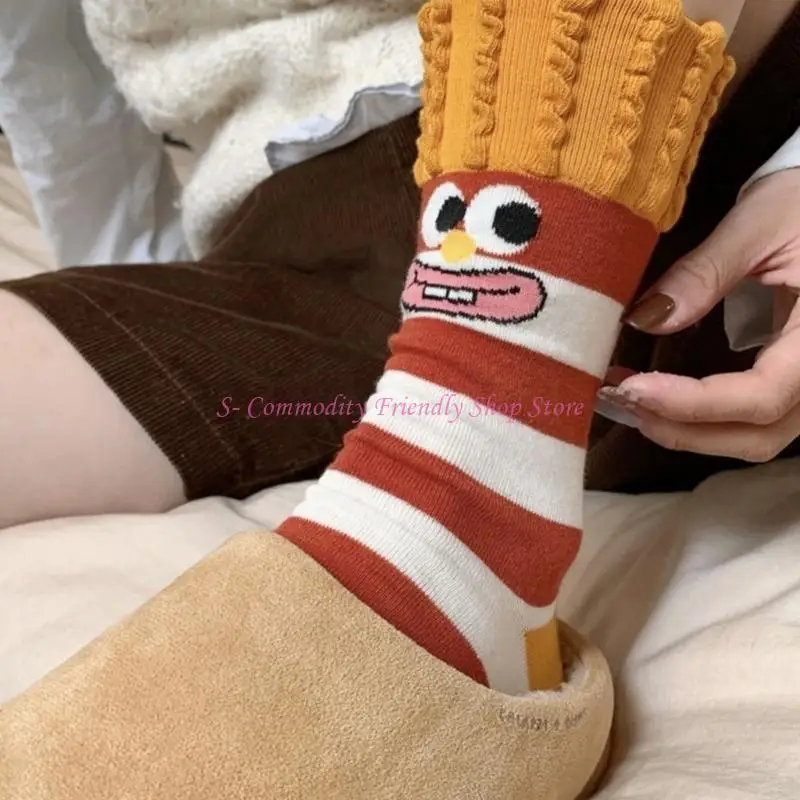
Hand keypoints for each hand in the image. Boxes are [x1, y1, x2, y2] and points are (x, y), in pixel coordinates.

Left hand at [601, 168, 799, 462]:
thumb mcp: (758, 224)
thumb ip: (704, 274)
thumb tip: (645, 320)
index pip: (764, 394)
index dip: (694, 403)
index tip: (631, 387)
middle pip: (759, 435)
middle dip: (683, 429)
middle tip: (619, 398)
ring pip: (757, 439)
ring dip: (689, 433)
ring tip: (630, 402)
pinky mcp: (796, 383)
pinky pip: (754, 423)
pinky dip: (705, 423)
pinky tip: (658, 401)